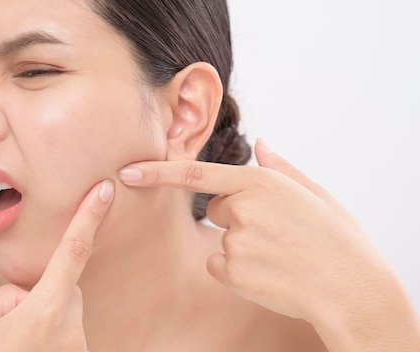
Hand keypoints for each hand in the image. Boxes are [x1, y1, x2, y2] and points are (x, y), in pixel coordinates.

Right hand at [0, 180, 114, 351]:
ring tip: (13, 346)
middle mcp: (69, 331)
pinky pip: (64, 335)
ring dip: (43, 320)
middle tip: (9, 324)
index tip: (106, 190)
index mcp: (44, 312)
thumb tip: (33, 296)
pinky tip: (24, 351)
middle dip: (44, 294)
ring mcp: (76, 351)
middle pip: (66, 289)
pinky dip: (47, 338)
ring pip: (64, 314)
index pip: (72, 252)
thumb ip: (12, 294)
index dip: (89, 218)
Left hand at [118, 139, 384, 322]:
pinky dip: (237, 270)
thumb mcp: (314, 193)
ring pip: (220, 239)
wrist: (350, 288)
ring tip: (279, 254)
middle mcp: (243, 208)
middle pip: (216, 208)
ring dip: (241, 246)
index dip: (159, 171)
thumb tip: (261, 143)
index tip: (128, 171)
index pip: (197, 173)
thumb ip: (280, 167)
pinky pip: (219, 264)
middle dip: (235, 216)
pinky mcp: (233, 270)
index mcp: (261, 182)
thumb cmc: (335, 238)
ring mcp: (236, 240)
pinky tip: (268, 272)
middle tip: (275, 232)